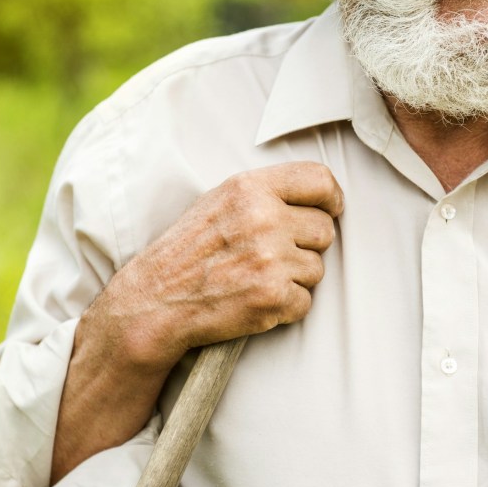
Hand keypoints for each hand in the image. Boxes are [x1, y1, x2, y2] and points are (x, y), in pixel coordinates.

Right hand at [82, 161, 344, 372]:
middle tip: (272, 255)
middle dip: (306, 245)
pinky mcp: (273, 296)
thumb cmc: (189, 251)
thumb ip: (266, 193)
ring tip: (256, 278)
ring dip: (295, 278)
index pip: (319, 180)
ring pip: (317, 269)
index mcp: (250, 188)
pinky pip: (305, 301)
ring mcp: (270, 259)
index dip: (332, 198)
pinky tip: (255, 299)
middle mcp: (263, 219)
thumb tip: (320, 196)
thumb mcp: (220, 201)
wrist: (155, 301)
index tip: (330, 210)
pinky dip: (286, 306)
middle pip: (325, 230)